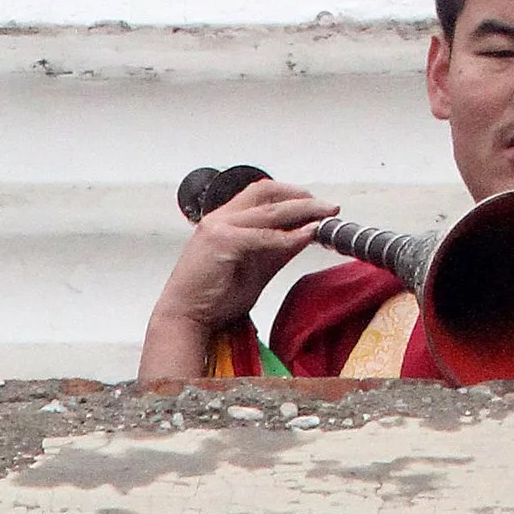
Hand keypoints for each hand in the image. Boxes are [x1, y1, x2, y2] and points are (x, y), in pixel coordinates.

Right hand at [138, 182, 338, 384]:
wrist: (184, 321)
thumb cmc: (215, 298)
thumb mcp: (255, 268)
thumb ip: (278, 248)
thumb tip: (307, 233)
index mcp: (225, 219)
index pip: (262, 194)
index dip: (292, 194)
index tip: (316, 204)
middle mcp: (220, 217)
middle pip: (268, 193)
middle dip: (303, 197)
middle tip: (328, 207)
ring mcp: (219, 227)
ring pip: (270, 210)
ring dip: (303, 211)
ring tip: (325, 215)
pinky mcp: (221, 242)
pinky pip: (263, 235)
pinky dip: (288, 236)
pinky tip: (306, 237)